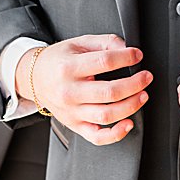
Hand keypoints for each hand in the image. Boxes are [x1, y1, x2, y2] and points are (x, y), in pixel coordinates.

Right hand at [24, 34, 150, 145]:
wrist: (34, 79)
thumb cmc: (58, 61)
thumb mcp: (77, 43)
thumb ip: (103, 42)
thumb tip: (125, 48)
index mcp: (68, 68)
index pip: (104, 62)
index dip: (126, 57)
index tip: (136, 55)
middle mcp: (69, 92)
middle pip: (109, 92)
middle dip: (135, 84)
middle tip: (146, 77)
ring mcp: (72, 111)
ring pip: (107, 114)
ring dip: (131, 105)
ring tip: (142, 95)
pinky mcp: (75, 124)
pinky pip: (98, 136)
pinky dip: (116, 134)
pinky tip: (128, 123)